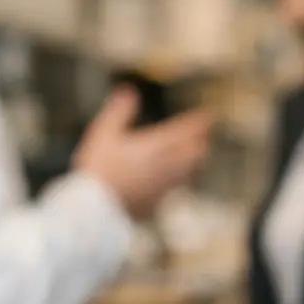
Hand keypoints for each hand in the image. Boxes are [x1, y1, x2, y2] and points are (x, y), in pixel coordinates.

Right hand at [74, 88, 210, 219]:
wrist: (96, 210)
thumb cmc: (99, 170)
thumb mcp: (104, 133)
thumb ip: (119, 111)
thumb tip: (128, 92)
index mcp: (156, 146)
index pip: (186, 131)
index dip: (199, 122)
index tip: (206, 117)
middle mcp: (166, 167)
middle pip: (196, 153)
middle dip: (201, 142)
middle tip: (203, 135)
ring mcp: (164, 187)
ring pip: (190, 172)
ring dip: (194, 162)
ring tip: (195, 156)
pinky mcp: (157, 203)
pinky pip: (176, 189)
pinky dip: (180, 180)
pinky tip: (174, 181)